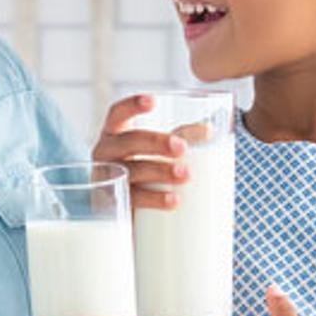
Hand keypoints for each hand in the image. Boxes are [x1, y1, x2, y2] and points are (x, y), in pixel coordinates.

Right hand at [92, 94, 205, 211]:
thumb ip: (181, 137)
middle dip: (155, 142)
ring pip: (133, 171)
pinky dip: (156, 199)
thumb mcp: (158, 151)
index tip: (153, 102)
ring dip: (160, 171)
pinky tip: (175, 200)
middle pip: (129, 142)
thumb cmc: (144, 171)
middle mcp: (106, 154)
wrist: (128, 213)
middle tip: (181, 147)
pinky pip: (135, 200)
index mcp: (114, 134)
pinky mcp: (116, 205)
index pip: (117, 114)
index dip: (132, 106)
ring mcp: (108, 180)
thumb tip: (209, 130)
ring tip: (186, 174)